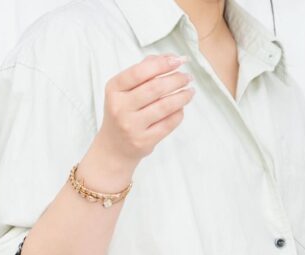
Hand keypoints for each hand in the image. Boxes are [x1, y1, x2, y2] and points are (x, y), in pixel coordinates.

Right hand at [96, 53, 194, 167]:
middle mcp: (120, 108)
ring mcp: (132, 126)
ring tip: (190, 91)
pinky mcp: (144, 141)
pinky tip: (181, 108)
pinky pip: (168, 123)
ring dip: (182, 96)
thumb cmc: (123, 112)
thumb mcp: (124, 90)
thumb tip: (170, 57)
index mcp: (114, 90)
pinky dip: (179, 113)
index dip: (162, 64)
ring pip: (165, 106)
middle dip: (176, 79)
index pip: (140, 72)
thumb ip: (143, 70)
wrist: (114, 147)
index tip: (178, 60)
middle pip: (155, 88)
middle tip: (187, 77)